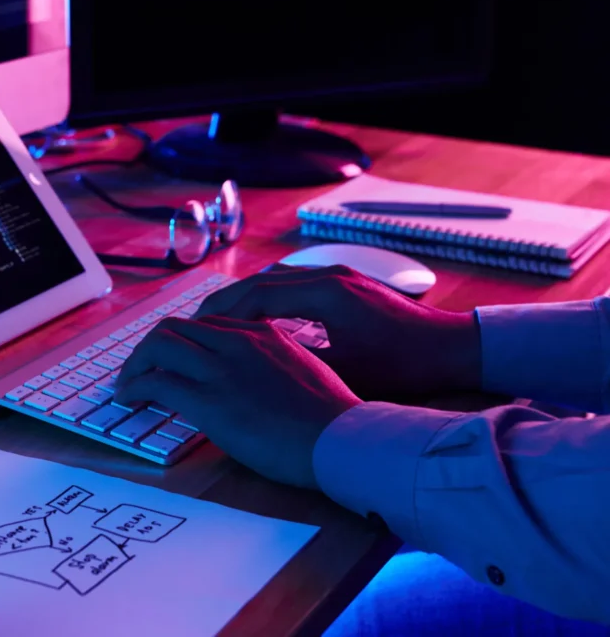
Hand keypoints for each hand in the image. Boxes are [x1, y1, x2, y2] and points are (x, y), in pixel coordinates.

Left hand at [114, 316, 360, 490]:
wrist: (343, 440)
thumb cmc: (334, 421)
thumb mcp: (305, 375)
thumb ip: (273, 368)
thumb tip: (253, 386)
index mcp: (264, 335)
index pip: (207, 325)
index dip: (182, 342)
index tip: (172, 360)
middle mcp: (239, 342)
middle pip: (177, 327)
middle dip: (151, 348)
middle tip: (140, 370)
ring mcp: (222, 368)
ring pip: (159, 344)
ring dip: (136, 364)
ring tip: (128, 384)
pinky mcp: (208, 398)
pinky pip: (156, 381)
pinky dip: (135, 387)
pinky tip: (129, 400)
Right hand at [194, 265, 481, 399]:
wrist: (455, 347)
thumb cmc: (405, 367)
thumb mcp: (346, 374)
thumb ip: (298, 365)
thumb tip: (254, 373)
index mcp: (324, 295)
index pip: (255, 295)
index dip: (220, 315)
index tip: (194, 332)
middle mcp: (328, 276)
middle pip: (260, 281)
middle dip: (225, 303)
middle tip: (195, 326)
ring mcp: (338, 275)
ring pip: (276, 279)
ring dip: (246, 298)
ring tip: (220, 323)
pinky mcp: (347, 282)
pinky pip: (294, 283)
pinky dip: (269, 297)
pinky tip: (259, 318)